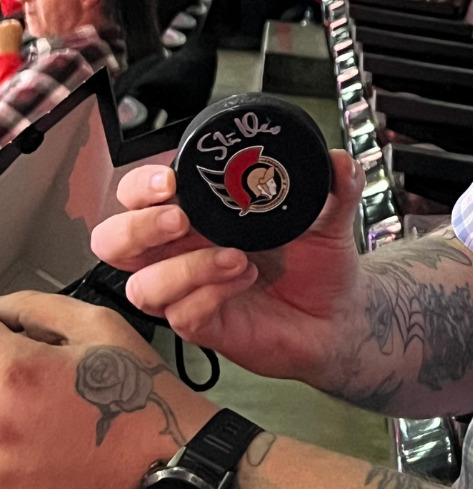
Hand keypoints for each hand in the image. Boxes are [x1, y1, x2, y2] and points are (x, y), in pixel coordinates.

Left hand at [0, 291, 215, 488]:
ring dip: (10, 398)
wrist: (157, 456)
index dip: (1, 329)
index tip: (11, 334)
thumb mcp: (99, 325)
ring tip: (43, 402)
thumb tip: (0, 311)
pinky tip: (40, 431)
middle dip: (9, 362)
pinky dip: (12, 433)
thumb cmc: (134, 392)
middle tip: (38, 372)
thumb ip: (36, 308)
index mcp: (16, 373)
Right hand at [91, 151, 365, 385]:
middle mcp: (183, 252)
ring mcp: (190, 292)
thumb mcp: (331, 214)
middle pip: (114, 241)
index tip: (171, 179)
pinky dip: (210, 293)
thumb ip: (337, 186)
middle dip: (137, 227)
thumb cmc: (319, 259)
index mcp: (200, 215)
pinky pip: (183, 315)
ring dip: (182, 267)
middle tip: (181, 218)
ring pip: (140, 286)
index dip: (140, 185)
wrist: (341, 312)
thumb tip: (342, 161)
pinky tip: (244, 278)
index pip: (139, 196)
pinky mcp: (206, 327)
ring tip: (235, 256)